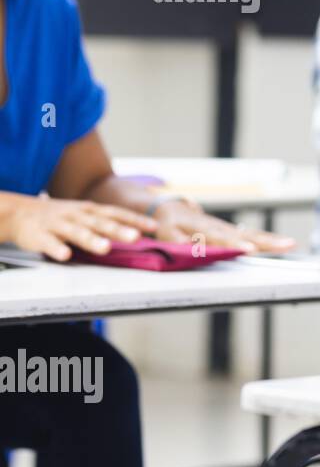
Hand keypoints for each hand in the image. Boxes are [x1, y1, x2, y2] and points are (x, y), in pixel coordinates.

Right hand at [1, 195, 155, 261]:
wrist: (19, 213)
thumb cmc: (60, 216)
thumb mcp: (85, 215)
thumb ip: (107, 222)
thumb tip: (138, 232)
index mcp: (90, 210)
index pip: (117, 213)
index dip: (135, 219)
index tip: (154, 227)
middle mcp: (77, 215)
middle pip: (100, 222)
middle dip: (118, 229)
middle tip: (136, 237)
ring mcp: (58, 224)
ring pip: (77, 231)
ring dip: (92, 239)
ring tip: (105, 248)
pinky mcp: (40, 235)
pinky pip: (49, 243)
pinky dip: (57, 248)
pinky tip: (66, 256)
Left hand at [152, 200, 295, 253]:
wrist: (169, 208)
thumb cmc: (166, 224)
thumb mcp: (167, 234)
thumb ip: (181, 243)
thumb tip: (197, 249)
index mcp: (203, 229)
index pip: (222, 238)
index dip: (236, 245)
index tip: (250, 250)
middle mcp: (220, 227)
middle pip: (247, 235)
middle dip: (268, 241)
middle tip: (287, 245)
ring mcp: (227, 228)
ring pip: (252, 234)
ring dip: (273, 240)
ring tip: (291, 244)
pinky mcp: (231, 231)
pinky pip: (251, 235)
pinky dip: (268, 239)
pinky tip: (282, 244)